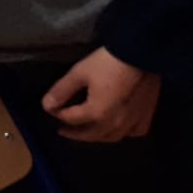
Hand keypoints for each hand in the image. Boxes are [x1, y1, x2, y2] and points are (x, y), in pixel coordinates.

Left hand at [42, 48, 158, 141]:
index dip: (58, 114)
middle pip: (90, 135)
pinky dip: (125, 133)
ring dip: (97, 137)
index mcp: (96, 113)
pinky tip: (121, 128)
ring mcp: (132, 122)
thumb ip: (62, 90)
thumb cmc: (108, 62)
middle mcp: (113, 124)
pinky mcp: (146, 116)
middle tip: (64, 131)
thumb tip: (46, 105)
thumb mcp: (80, 72)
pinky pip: (135, 132)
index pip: (71, 118)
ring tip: (89, 132)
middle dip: (75, 133)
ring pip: (112, 137)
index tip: (51, 109)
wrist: (141, 55)